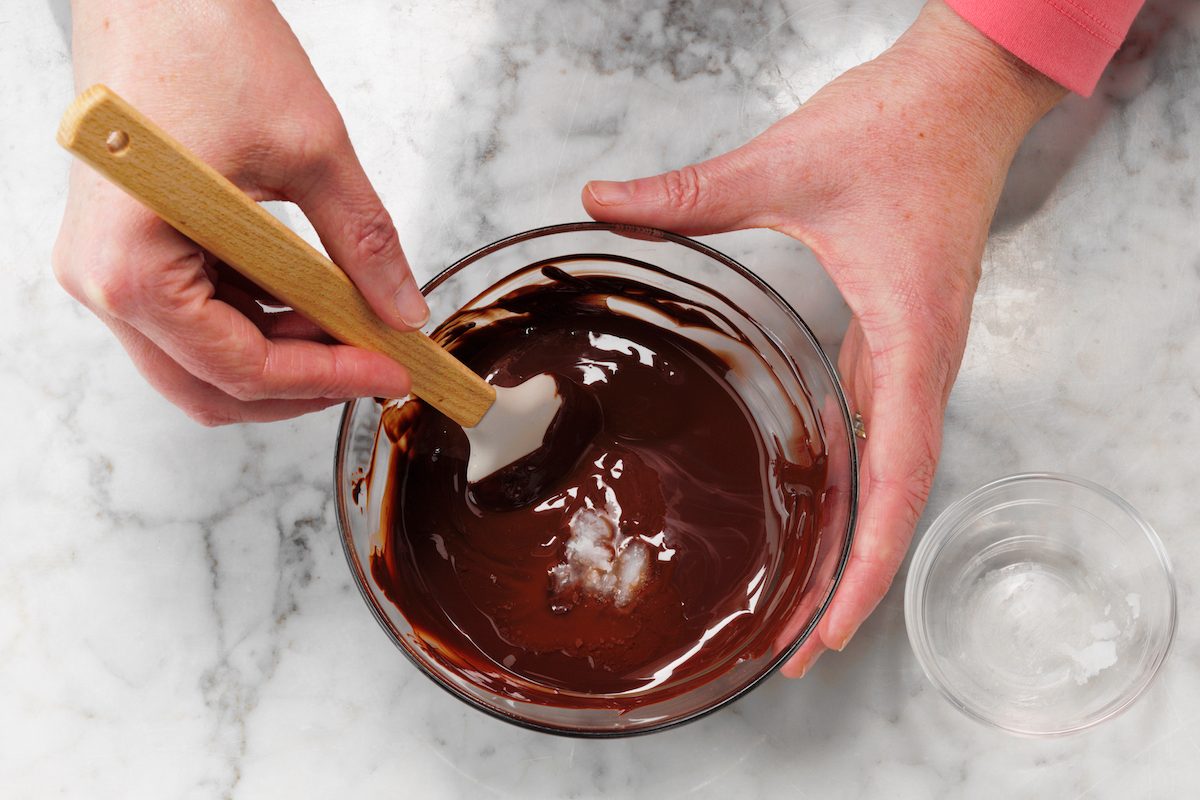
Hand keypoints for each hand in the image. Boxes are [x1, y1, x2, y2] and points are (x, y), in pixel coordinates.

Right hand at [53, 0, 425, 424]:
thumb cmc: (204, 43)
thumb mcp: (309, 150)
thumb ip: (363, 243)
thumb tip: (403, 311)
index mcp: (131, 265)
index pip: (240, 368)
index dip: (327, 380)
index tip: (391, 371)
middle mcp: (102, 280)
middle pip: (210, 387)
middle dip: (301, 385)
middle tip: (376, 365)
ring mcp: (107, 268)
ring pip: (202, 360)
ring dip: (282, 356)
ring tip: (353, 325)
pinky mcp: (127, 249)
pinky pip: (195, 316)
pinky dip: (257, 321)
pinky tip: (311, 298)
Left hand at [582, 0, 1064, 674]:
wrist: (965, 94)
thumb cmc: (902, 128)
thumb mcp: (786, 164)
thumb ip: (690, 193)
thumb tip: (603, 203)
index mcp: (910, 338)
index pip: (900, 476)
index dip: (870, 561)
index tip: (835, 628)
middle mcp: (919, 362)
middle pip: (895, 499)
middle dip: (854, 580)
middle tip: (799, 650)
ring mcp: (911, 354)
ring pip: (890, 473)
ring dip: (853, 540)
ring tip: (806, 604)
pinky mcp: (896, 336)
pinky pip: (877, 430)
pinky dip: (851, 483)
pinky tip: (814, 506)